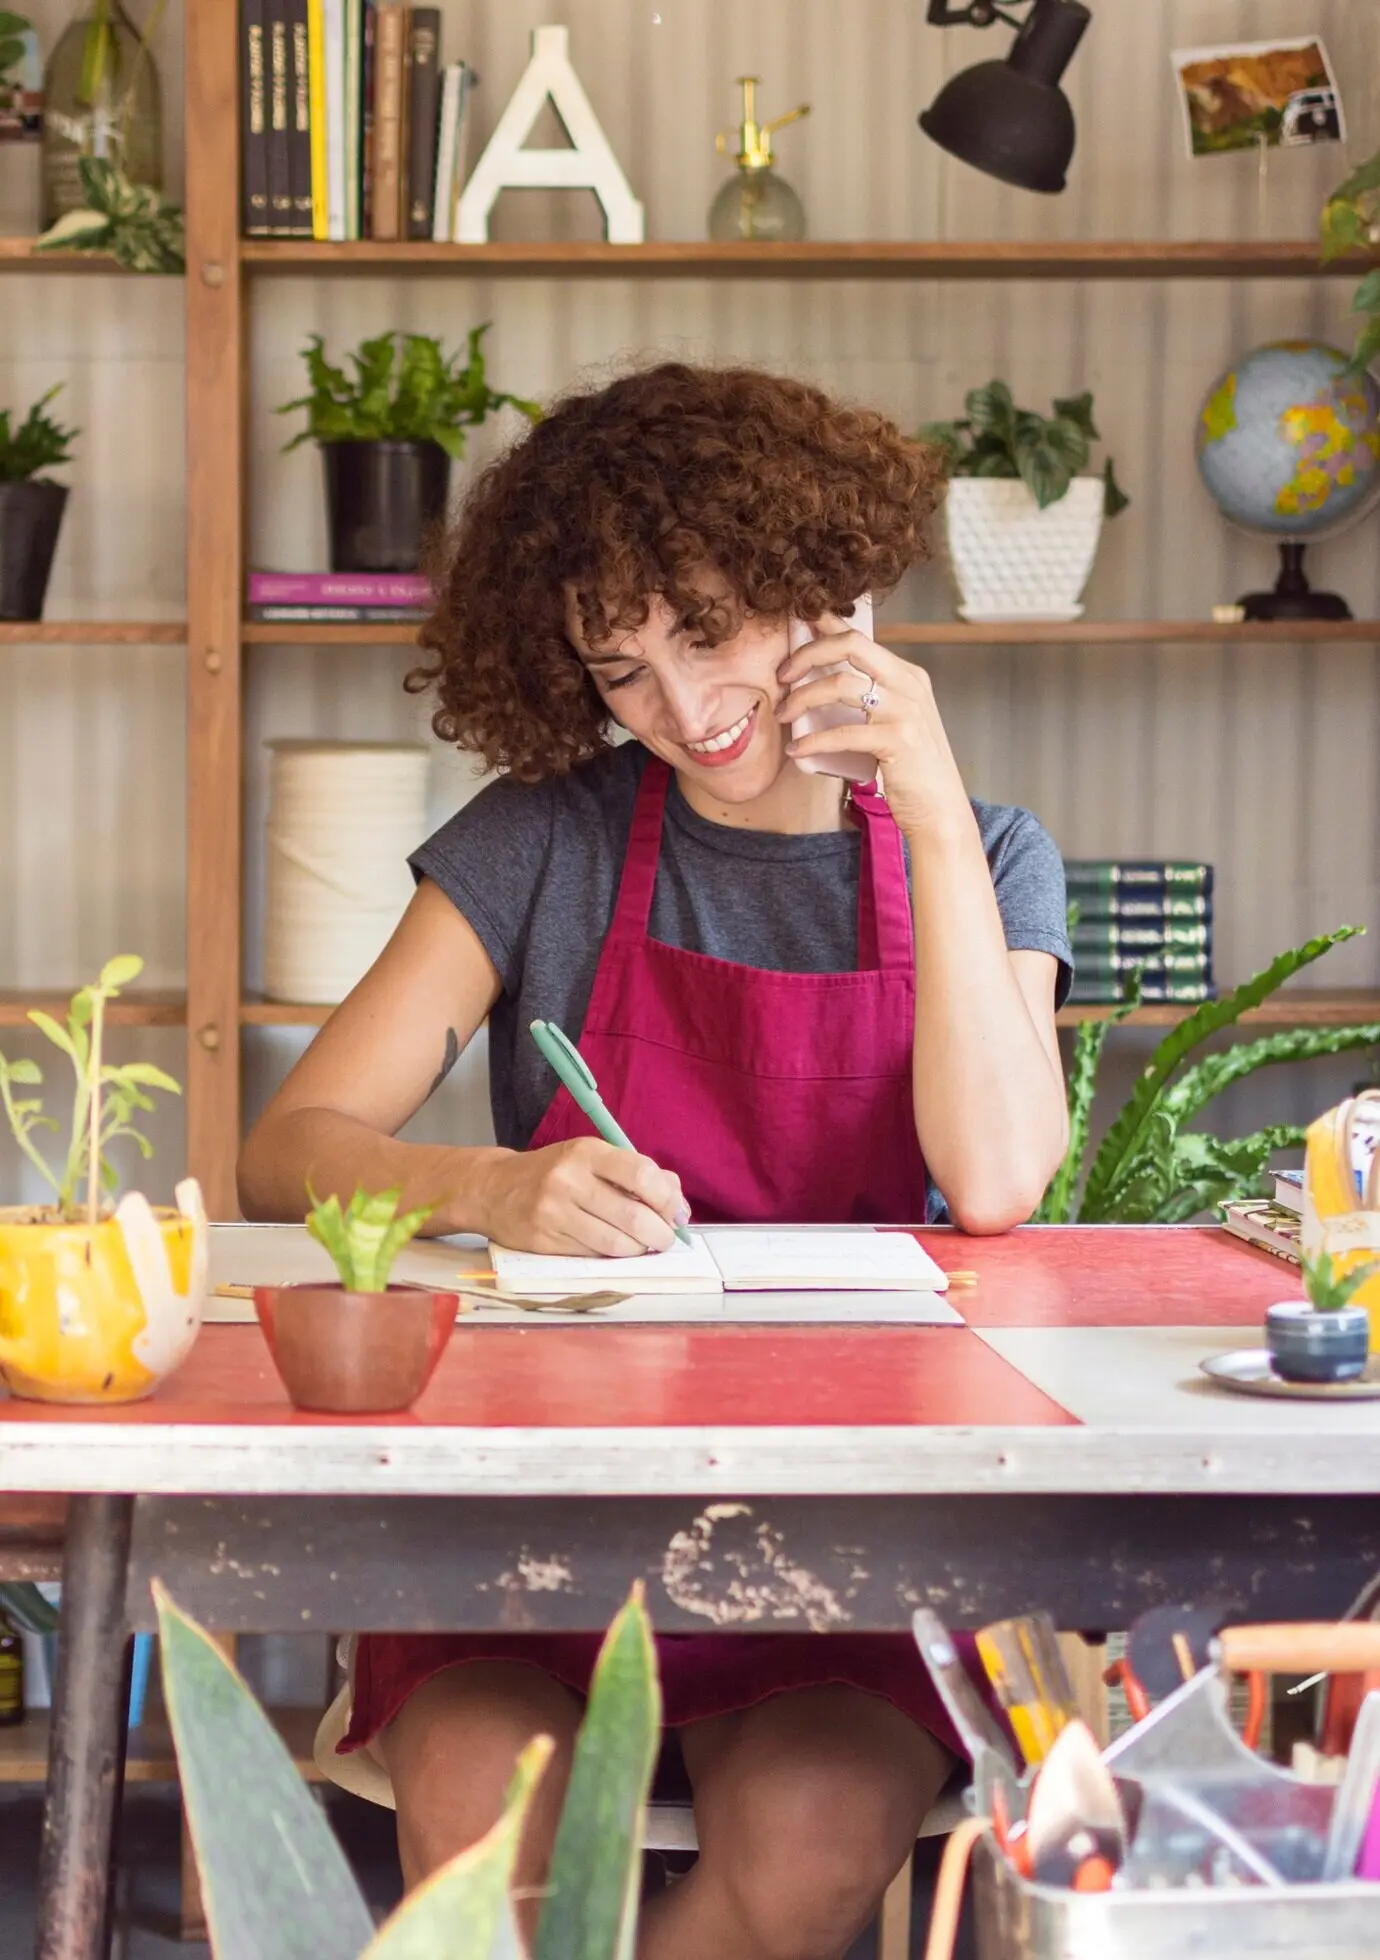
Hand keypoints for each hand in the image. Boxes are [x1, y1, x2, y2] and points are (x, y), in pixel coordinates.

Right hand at [474, 1137, 687, 1255]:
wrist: (493, 1189)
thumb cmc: (554, 1172)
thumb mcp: (591, 1158)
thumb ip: (636, 1173)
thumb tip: (678, 1202)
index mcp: (586, 1152)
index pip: (641, 1175)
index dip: (667, 1199)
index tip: (677, 1213)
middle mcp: (569, 1180)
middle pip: (632, 1216)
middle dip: (660, 1234)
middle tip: (665, 1239)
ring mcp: (554, 1213)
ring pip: (615, 1243)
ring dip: (638, 1250)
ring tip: (642, 1246)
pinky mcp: (544, 1241)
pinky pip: (592, 1255)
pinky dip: (612, 1256)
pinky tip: (614, 1248)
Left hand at [776, 615, 972, 838]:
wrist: (939, 808)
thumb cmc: (909, 768)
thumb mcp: (895, 721)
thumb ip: (870, 698)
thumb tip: (822, 683)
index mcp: (907, 675)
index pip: (860, 636)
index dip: (826, 623)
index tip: (796, 621)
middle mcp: (908, 684)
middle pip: (850, 645)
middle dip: (808, 653)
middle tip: (782, 674)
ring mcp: (904, 710)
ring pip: (841, 685)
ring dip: (803, 699)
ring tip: (784, 715)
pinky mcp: (897, 740)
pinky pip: (842, 733)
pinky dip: (813, 741)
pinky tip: (797, 751)